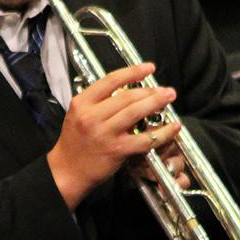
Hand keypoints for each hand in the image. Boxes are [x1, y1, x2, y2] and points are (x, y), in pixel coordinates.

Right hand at [46, 63, 179, 209]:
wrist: (67, 171)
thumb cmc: (75, 143)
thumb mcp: (78, 115)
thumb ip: (98, 102)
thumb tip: (127, 90)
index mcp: (81, 103)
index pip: (111, 81)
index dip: (133, 72)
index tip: (148, 68)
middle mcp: (91, 116)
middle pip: (127, 96)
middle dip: (150, 90)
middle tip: (165, 89)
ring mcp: (104, 133)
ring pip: (136, 112)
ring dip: (156, 103)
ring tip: (169, 98)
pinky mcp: (116, 150)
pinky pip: (144, 139)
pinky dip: (162, 133)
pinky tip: (173, 127)